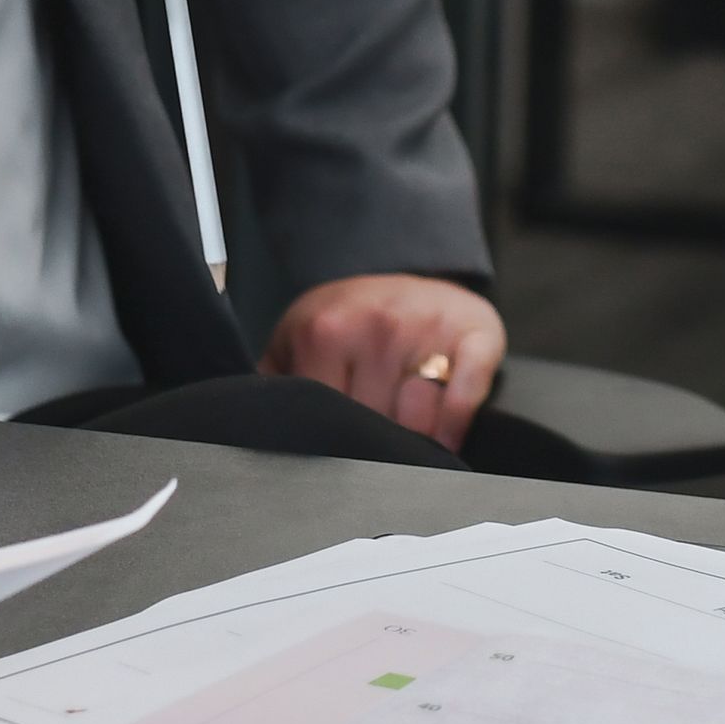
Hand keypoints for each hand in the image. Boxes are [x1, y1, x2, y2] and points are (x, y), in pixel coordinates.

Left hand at [268, 273, 503, 448]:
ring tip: (405, 437)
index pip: (326, 418)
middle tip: (371, 441)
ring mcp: (428, 328)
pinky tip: (446, 442)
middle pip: (372, 425)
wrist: (414, 275)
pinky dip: (455, 426)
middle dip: (372, 443)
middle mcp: (376, 324)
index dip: (333, 442)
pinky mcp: (476, 334)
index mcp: (324, 330)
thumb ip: (272, 384)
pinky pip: (464, 398)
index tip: (335, 448)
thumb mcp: (297, 341)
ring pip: (417, 423)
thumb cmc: (352, 322)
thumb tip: (248, 431)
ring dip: (414, 441)